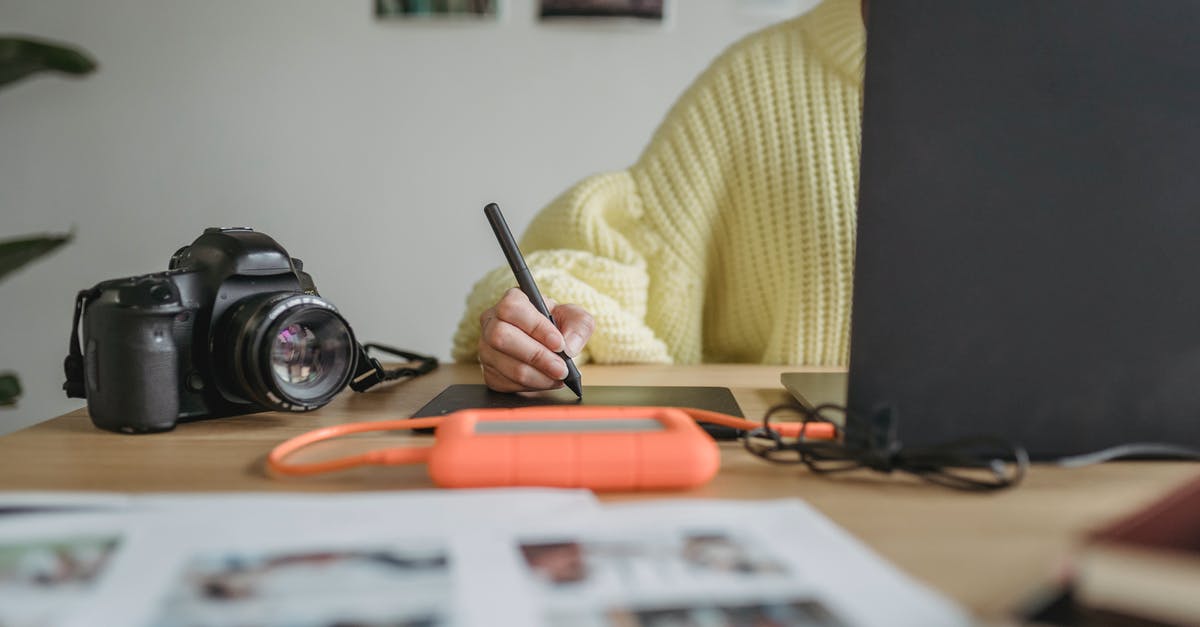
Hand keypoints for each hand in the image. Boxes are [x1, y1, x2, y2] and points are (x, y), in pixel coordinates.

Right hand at [478, 287, 593, 391]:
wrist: (549, 347)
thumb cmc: (558, 327)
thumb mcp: (575, 318)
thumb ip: (579, 326)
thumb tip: (569, 347)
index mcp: (512, 300)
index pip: (513, 309)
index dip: (536, 327)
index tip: (559, 344)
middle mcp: (492, 322)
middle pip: (502, 337)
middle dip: (536, 356)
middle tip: (561, 368)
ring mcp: (486, 348)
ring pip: (505, 364)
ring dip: (537, 376)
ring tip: (558, 378)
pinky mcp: (488, 372)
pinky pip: (504, 382)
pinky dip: (529, 386)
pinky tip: (545, 381)